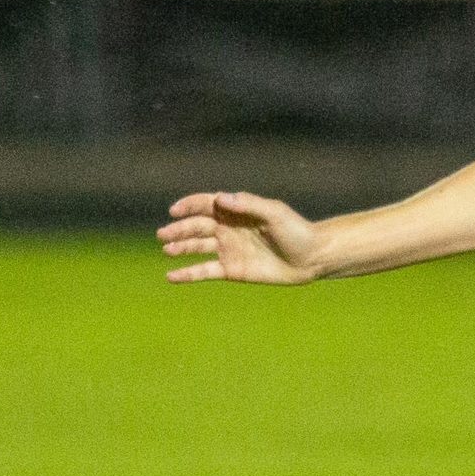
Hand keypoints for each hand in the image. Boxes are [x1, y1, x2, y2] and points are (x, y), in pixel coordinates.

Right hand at [157, 192, 322, 284]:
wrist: (311, 258)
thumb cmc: (296, 231)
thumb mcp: (274, 213)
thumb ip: (248, 204)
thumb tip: (221, 199)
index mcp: (236, 211)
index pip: (206, 204)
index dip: (189, 206)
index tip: (175, 211)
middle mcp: (228, 229)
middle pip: (197, 226)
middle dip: (179, 229)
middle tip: (163, 234)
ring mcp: (228, 250)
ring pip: (197, 247)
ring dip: (180, 247)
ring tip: (167, 249)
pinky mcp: (231, 270)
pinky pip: (204, 271)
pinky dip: (187, 274)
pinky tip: (171, 276)